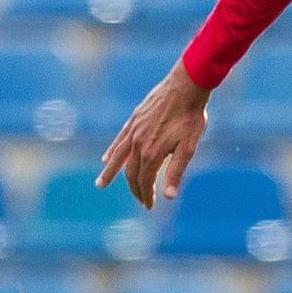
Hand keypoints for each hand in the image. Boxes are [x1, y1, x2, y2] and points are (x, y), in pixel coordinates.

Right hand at [95, 62, 209, 208]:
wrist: (185, 86)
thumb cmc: (191, 117)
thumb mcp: (189, 147)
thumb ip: (176, 172)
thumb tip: (168, 197)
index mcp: (152, 152)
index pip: (144, 181)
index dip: (145, 195)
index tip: (149, 206)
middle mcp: (137, 143)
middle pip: (130, 172)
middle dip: (134, 188)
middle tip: (140, 200)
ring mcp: (133, 130)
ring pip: (117, 157)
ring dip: (110, 173)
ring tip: (100, 185)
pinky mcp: (133, 119)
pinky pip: (119, 140)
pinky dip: (112, 152)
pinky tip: (106, 159)